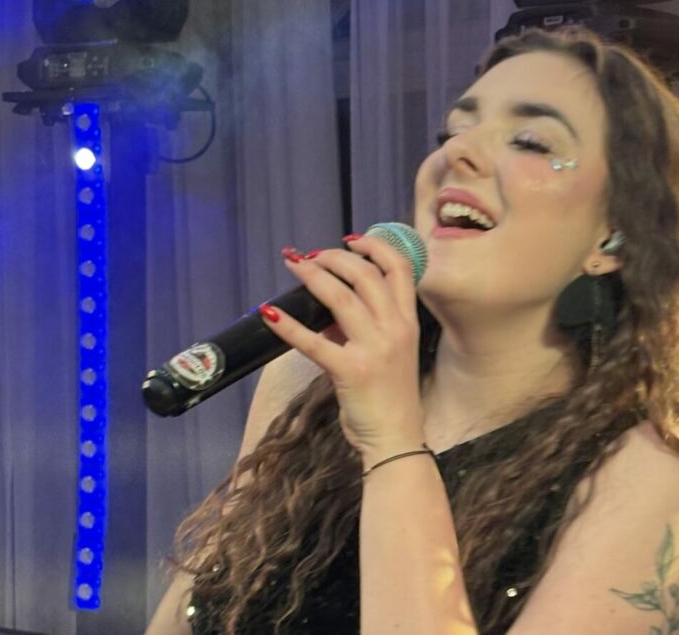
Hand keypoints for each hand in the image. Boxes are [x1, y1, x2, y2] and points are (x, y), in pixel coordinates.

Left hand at [259, 236, 424, 465]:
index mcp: (408, 322)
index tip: (352, 239)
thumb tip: (329, 311)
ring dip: (313, 276)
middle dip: (335, 258)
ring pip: (342, 297)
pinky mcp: (351, 371)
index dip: (375, 246)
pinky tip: (270, 313)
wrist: (396, 439)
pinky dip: (289, 325)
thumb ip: (366, 327)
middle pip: (366, 275)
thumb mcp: (390, 353)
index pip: (400, 268)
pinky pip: (314, 342)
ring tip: (293, 265)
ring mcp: (375, 349)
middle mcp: (395, 329)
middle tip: (311, 256)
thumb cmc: (391, 397)